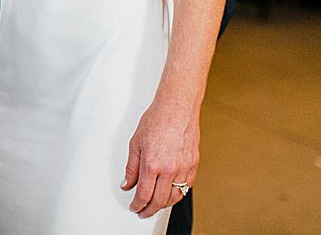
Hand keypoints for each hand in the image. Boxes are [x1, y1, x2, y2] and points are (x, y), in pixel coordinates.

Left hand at [121, 99, 198, 218]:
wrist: (177, 108)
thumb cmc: (157, 120)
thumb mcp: (135, 143)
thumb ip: (131, 167)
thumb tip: (127, 184)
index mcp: (152, 164)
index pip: (144, 195)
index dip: (138, 205)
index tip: (134, 207)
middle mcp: (169, 169)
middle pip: (159, 200)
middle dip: (149, 209)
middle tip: (143, 211)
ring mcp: (184, 168)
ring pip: (175, 197)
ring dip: (164, 205)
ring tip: (155, 205)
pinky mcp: (193, 165)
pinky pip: (186, 187)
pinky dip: (178, 194)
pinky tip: (171, 194)